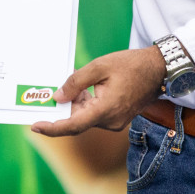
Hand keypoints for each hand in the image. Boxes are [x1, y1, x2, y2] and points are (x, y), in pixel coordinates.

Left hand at [30, 46, 166, 136]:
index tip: (35, 126)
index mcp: (106, 109)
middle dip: (63, 108)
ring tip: (71, 84)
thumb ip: (76, 82)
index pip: (73, 125)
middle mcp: (111, 121)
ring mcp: (115, 121)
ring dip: (76, 103)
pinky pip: (95, 114)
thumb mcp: (99, 66)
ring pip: (86, 116)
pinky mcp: (117, 118)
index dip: (52, 128)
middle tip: (47, 95)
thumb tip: (58, 97)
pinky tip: (84, 88)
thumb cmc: (131, 65)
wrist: (159, 69)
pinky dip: (86, 104)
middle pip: (78, 120)